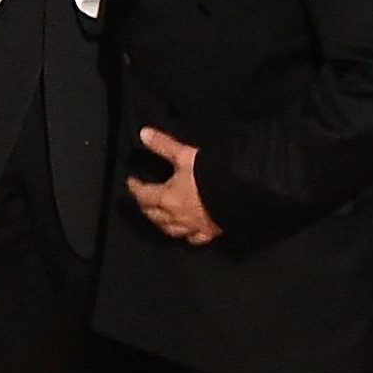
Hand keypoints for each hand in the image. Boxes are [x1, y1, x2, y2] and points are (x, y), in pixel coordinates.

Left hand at [128, 127, 220, 244]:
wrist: (241, 192)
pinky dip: (188, 236)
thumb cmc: (210, 173)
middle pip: (154, 215)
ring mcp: (193, 227)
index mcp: (168, 198)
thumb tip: (143, 133)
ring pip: (171, 230)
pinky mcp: (210, 233)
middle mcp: (177, 216)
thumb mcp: (185, 155)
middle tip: (143, 200)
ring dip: (162, 224)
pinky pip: (195, 239)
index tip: (131, 182)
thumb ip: (163, 145)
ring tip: (159, 218)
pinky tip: (188, 234)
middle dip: (146, 207)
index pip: (144, 194)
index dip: (135, 188)